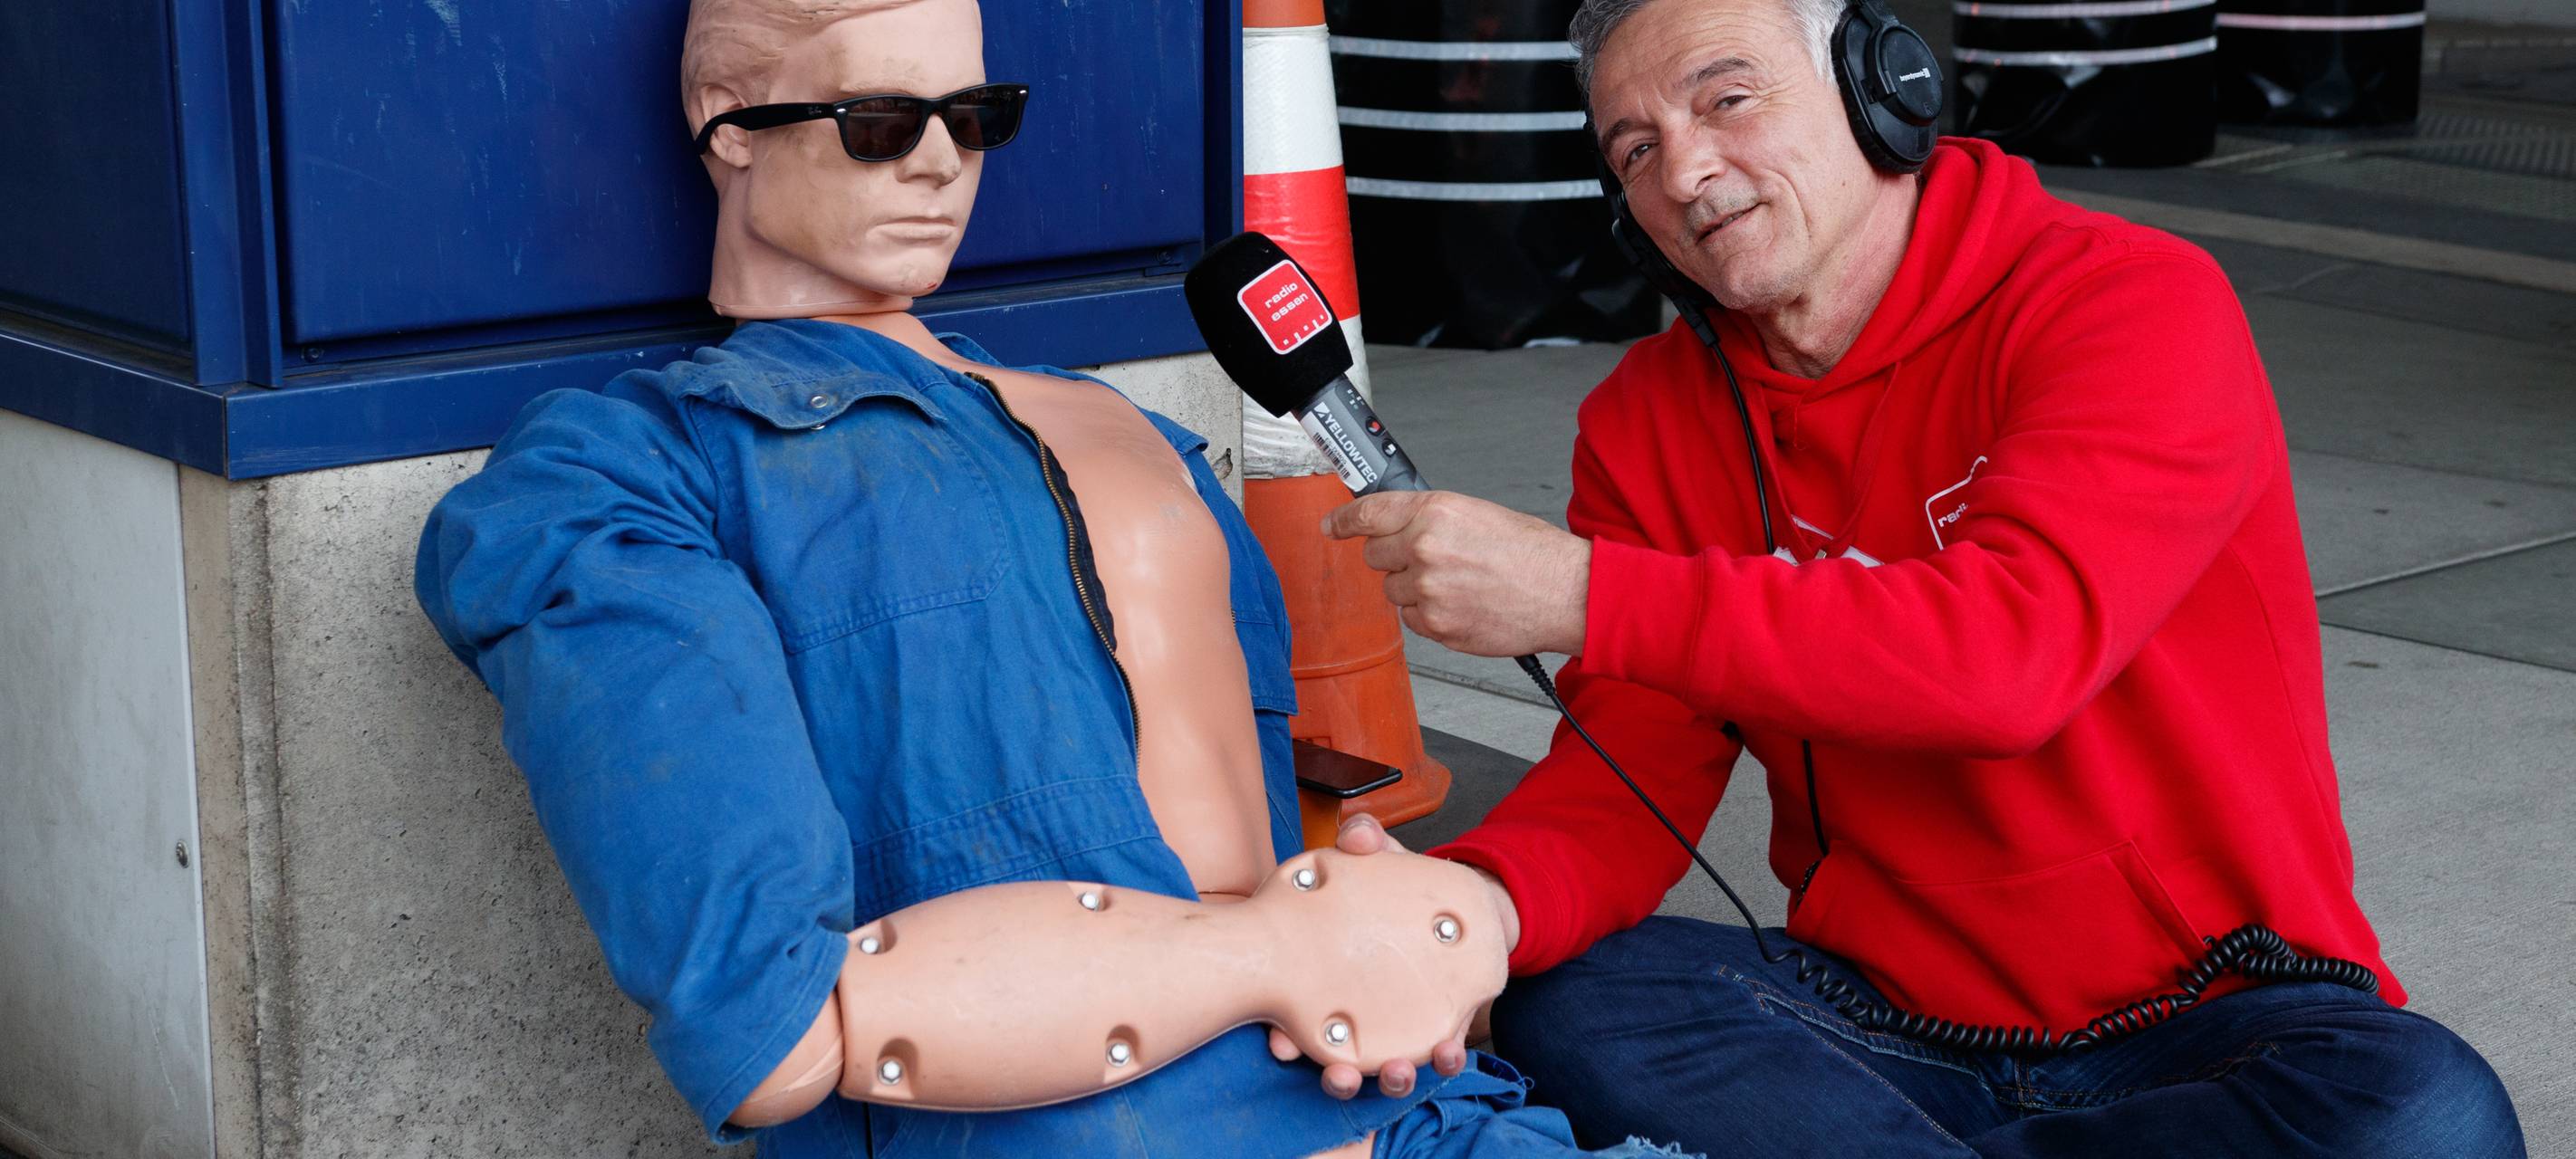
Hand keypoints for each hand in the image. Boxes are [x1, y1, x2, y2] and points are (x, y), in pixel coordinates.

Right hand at [1264, 818, 1520, 1099]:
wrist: (1463, 904)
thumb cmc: (1401, 886)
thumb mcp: (1381, 860)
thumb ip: (1368, 844)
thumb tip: (1357, 834)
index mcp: (1327, 973)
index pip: (1293, 1013)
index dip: (1283, 1034)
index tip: (1280, 1046)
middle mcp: (1357, 1010)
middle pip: (1335, 1057)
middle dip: (1334, 1075)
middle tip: (1339, 1076)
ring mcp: (1397, 1025)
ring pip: (1384, 1066)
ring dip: (1388, 1077)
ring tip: (1398, 1071)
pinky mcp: (1436, 1028)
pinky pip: (1437, 1053)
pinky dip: (1443, 1057)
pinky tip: (1449, 1049)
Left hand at [1321, 491, 1588, 657]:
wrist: (1567, 593)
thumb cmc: (1533, 554)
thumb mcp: (1478, 514)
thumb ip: (1431, 518)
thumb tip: (1398, 525)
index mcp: (1435, 511)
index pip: (1368, 514)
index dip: (1343, 521)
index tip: (1331, 526)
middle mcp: (1425, 548)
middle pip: (1375, 556)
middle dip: (1395, 558)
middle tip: (1431, 561)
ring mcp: (1428, 590)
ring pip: (1392, 591)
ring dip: (1414, 589)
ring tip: (1459, 585)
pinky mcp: (1437, 625)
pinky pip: (1413, 620)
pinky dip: (1431, 615)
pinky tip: (1463, 605)